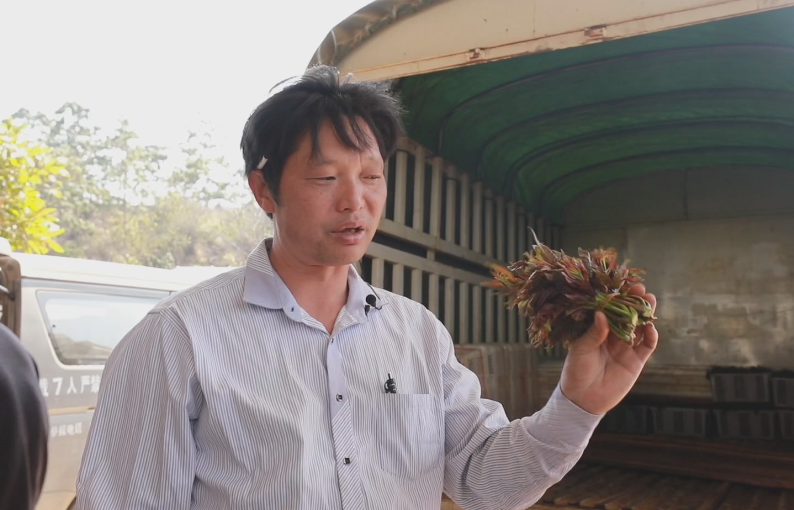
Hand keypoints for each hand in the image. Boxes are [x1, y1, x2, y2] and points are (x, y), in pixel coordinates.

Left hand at [559, 284, 657, 414]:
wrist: (583, 399)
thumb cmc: (576, 371)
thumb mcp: (581, 349)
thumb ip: (594, 333)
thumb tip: (601, 313)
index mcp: (598, 330)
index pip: (610, 310)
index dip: (618, 298)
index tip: (622, 286)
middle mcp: (613, 336)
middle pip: (628, 316)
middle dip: (635, 302)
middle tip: (641, 290)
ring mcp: (626, 348)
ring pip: (640, 328)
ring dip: (646, 315)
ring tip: (650, 302)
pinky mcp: (636, 361)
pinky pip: (647, 346)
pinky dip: (651, 336)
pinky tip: (651, 327)